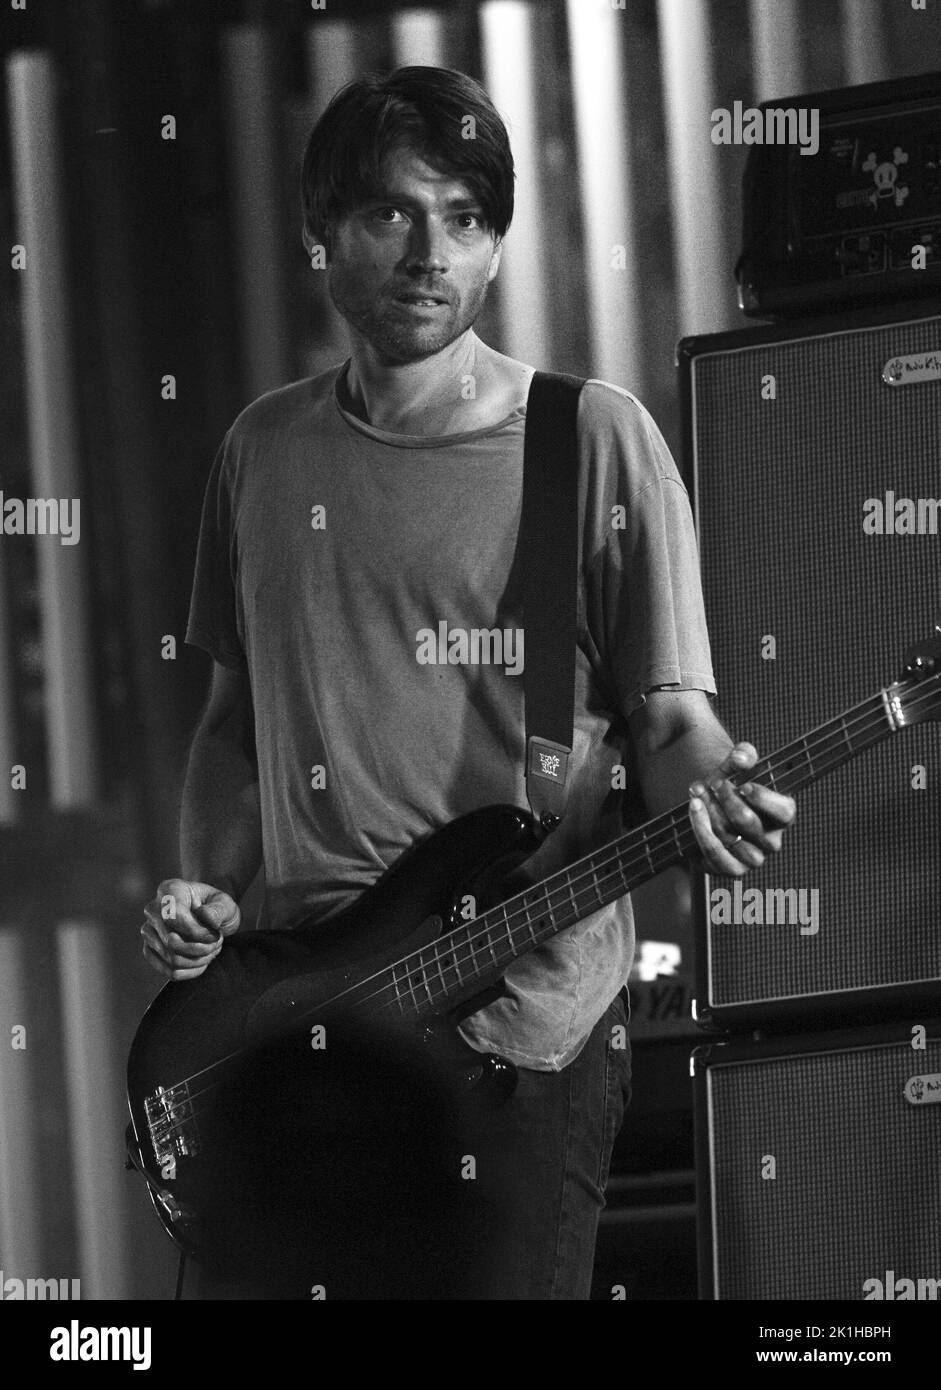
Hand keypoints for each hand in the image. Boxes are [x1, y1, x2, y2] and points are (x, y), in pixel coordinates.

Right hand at [141, 879, 240, 980]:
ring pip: (171, 959)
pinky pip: (170, 971)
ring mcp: (149, 931)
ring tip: (212, 950)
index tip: (215, 932)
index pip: (174, 917)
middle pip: (171, 942)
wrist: (210, 916)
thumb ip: (218, 909)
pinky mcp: (150, 950)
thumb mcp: (225, 903)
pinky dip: (191, 971)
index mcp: (169, 890)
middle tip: (217, 943)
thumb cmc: (216, 907)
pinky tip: (203, 961)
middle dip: (201, 948)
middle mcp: (152, 910)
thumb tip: (205, 917)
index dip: (197, 931)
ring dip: (198, 960)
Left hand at [687, 742, 795, 877]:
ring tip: (698, 792)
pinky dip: (701, 829)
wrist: (707, 808)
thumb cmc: (728, 786)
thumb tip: (742, 758)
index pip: (784, 812)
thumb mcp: (735, 766)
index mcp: (781, 816)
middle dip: (726, 799)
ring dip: (709, 811)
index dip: (764, 799)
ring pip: (729, 836)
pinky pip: (714, 853)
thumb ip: (743, 755)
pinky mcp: (729, 868)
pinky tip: (694, 810)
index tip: (743, 786)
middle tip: (714, 783)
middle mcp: (771, 841)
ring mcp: (751, 858)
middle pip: (748, 822)